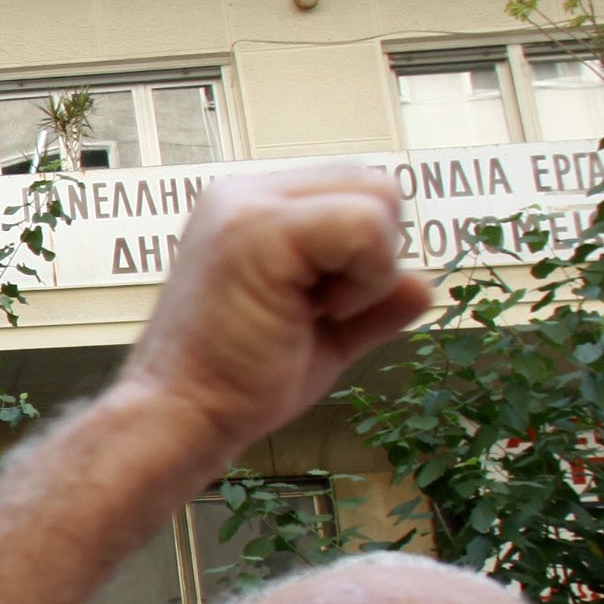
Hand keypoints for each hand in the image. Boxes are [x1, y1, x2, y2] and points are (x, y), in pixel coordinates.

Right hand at [118, 166, 424, 459]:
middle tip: (314, 311)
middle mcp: (244, 194)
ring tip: (306, 311)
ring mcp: (248, 206)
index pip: (353, 192)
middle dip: (373, 256)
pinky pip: (368, 227)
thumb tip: (421, 285)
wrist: (182, 419)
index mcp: (249, 208)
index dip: (363, 255)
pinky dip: (364, 281)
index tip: (310, 308)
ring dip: (368, 270)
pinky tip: (311, 313)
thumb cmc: (237, 384)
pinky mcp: (261, 228)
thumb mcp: (323, 334)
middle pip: (375, 185)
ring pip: (379, 199)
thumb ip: (372, 304)